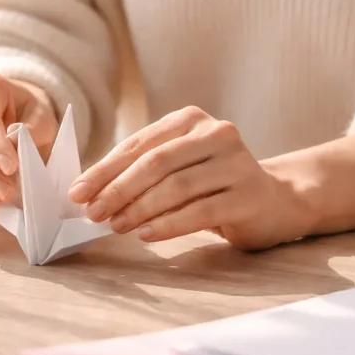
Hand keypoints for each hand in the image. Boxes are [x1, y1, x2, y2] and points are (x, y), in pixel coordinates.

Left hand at [67, 106, 312, 249]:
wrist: (276, 200)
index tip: (77, 192)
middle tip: (93, 212)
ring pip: (177, 187)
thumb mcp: (179, 166)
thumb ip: (141, 171)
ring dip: (140, 209)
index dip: (104, 169)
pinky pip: (200, 211)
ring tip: (115, 226)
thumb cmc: (213, 184)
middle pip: (156, 163)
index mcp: (191, 120)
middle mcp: (216, 134)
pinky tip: (146, 234)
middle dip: (118, 189)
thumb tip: (89, 193)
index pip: (139, 144)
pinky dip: (168, 224)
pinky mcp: (249, 195)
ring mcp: (236, 163)